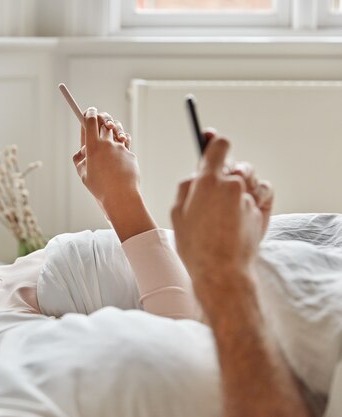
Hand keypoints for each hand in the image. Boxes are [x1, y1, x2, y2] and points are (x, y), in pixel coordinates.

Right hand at [73, 108, 138, 209]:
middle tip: (102, 123)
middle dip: (103, 120)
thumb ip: (79, 160)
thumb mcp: (83, 174)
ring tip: (112, 140)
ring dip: (114, 132)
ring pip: (117, 133)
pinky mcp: (130, 155)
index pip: (91, 121)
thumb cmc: (100, 187)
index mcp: (93, 147)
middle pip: (106, 123)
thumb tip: (82, 151)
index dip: (90, 113)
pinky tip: (118, 162)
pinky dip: (121, 150)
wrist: (121, 197)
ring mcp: (121, 149)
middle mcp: (108, 144)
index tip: (89, 111)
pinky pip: (125, 147)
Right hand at [171, 134, 271, 306]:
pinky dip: (256, 194)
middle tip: (214, 191)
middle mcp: (231, 185)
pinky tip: (245, 206)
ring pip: (249, 178)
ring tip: (227, 205)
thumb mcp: (176, 214)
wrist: (221, 271)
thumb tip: (195, 176)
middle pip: (234, 164)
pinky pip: (263, 191)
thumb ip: (185, 188)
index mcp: (207, 181)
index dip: (214, 143)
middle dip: (226, 173)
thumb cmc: (195, 246)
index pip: (218, 146)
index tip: (212, 142)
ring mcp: (248, 197)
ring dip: (241, 185)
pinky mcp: (261, 210)